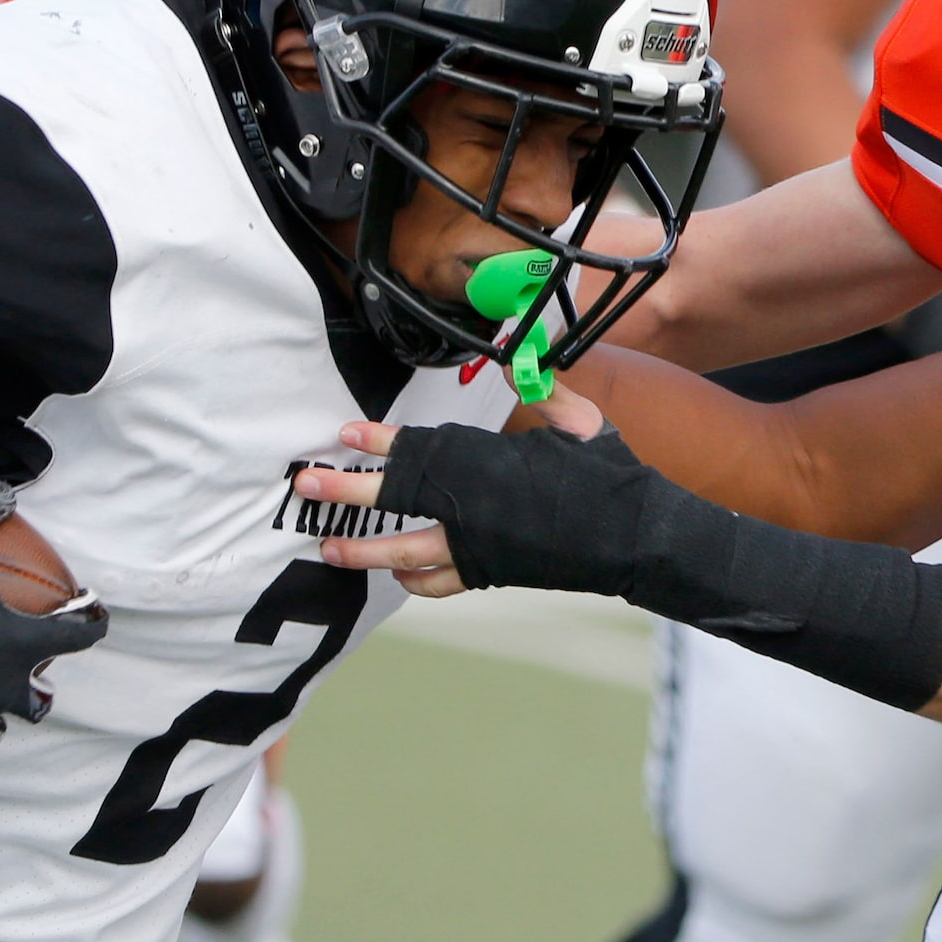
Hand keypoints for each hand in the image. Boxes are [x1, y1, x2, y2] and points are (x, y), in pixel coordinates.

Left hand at [291, 387, 604, 593]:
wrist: (634, 539)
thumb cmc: (608, 476)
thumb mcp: (579, 422)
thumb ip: (540, 390)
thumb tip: (512, 358)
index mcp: (488, 464)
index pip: (421, 448)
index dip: (381, 440)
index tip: (347, 433)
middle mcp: (474, 508)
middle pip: (395, 499)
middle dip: (346, 491)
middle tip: (307, 485)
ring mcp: (478, 547)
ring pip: (404, 552)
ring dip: (361, 549)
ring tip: (327, 546)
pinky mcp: (490, 574)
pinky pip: (439, 583)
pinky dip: (413, 579)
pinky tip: (396, 572)